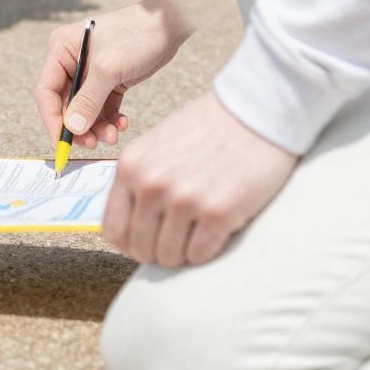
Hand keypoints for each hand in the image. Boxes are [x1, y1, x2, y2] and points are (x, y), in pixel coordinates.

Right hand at [35, 0, 190, 146]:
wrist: (167, 25)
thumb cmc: (134, 36)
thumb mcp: (108, 69)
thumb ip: (88, 101)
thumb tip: (73, 129)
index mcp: (61, 50)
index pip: (46, 91)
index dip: (52, 120)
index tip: (62, 143)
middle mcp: (71, 61)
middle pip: (66, 104)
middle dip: (79, 126)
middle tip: (93, 144)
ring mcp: (91, 72)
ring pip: (86, 109)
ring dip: (97, 126)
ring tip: (113, 135)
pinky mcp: (109, 80)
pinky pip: (102, 107)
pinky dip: (110, 119)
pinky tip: (122, 123)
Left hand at [103, 93, 297, 267]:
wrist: (255, 112)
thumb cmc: (208, 127)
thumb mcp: (157, 145)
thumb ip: (139, 180)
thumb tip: (129, 223)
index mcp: (131, 166)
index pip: (113, 229)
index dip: (129, 243)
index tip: (145, 243)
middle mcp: (151, 184)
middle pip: (140, 248)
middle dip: (157, 251)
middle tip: (177, 239)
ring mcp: (184, 199)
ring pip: (169, 256)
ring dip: (183, 252)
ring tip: (198, 231)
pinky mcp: (217, 213)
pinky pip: (200, 255)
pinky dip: (206, 251)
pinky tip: (215, 230)